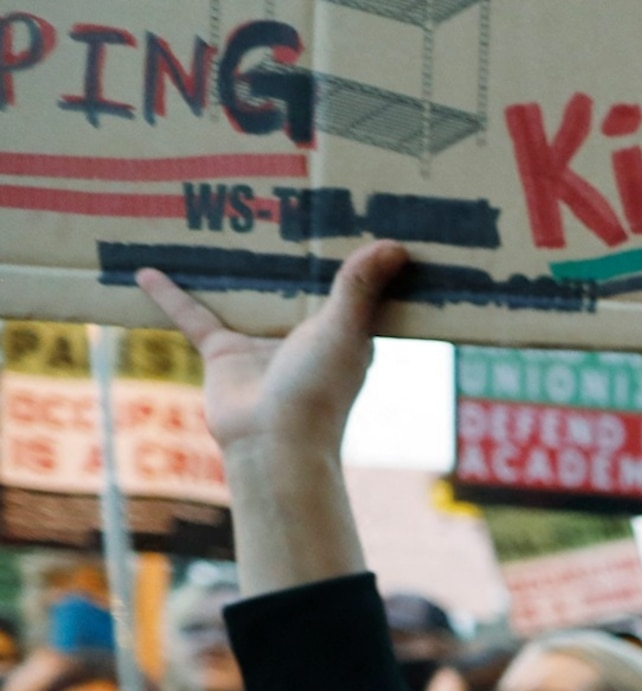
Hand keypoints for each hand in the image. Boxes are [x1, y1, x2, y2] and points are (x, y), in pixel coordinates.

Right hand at [138, 241, 403, 594]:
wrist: (272, 443)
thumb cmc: (317, 390)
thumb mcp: (343, 330)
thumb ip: (360, 288)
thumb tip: (396, 245)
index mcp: (341, 330)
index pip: (344, 283)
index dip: (343, 252)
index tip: (340, 211)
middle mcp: (302, 334)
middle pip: (288, 281)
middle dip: (280, 247)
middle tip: (268, 197)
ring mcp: (260, 342)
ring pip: (240, 293)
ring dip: (224, 264)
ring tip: (208, 220)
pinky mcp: (222, 351)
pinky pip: (191, 315)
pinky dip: (169, 295)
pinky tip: (146, 269)